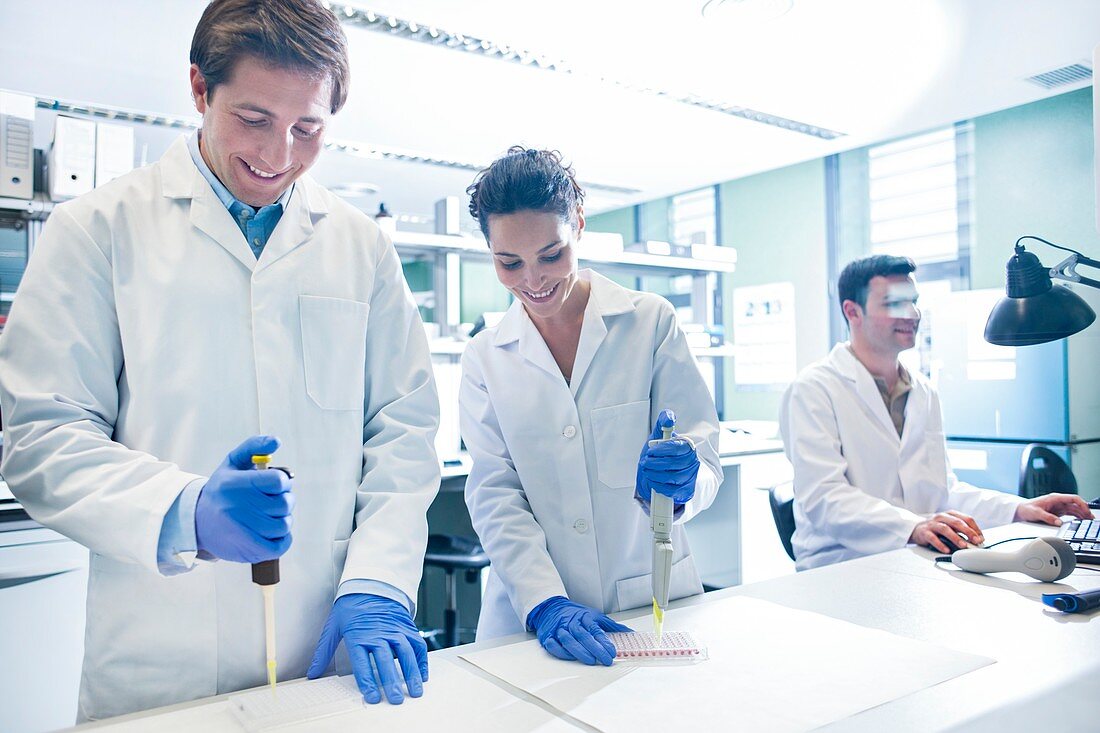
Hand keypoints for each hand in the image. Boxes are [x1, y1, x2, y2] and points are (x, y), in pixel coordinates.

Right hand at [194, 435, 293, 562]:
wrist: (197, 523)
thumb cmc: (222, 491)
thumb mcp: (233, 462)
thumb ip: (254, 446)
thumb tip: (276, 441)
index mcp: (237, 484)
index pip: (279, 480)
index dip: (282, 482)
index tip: (274, 484)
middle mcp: (239, 507)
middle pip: (285, 503)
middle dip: (283, 501)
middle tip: (270, 501)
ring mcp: (244, 530)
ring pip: (284, 524)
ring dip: (281, 520)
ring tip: (266, 516)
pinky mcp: (249, 550)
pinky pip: (281, 546)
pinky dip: (282, 539)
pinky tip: (271, 531)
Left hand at [308, 594, 427, 704]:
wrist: (370, 584)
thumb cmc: (352, 605)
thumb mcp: (333, 626)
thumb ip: (324, 651)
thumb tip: (313, 672)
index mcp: (359, 635)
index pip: (363, 663)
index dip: (368, 682)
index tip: (372, 697)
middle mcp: (379, 633)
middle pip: (386, 661)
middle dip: (392, 682)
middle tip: (396, 699)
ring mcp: (395, 630)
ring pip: (406, 653)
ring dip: (412, 673)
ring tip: (415, 691)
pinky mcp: (407, 627)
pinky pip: (417, 645)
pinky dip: (421, 660)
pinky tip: (422, 675)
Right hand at [526, 596, 631, 665]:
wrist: (551, 607)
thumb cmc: (576, 614)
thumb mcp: (595, 616)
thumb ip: (612, 626)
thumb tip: (630, 634)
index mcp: (584, 617)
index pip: (595, 630)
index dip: (604, 642)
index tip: (612, 652)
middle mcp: (571, 623)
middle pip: (583, 636)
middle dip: (595, 649)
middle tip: (605, 660)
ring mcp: (559, 629)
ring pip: (569, 640)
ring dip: (580, 652)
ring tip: (591, 661)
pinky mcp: (548, 636)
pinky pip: (553, 645)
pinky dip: (561, 652)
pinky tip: (571, 657)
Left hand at [635, 409, 699, 504]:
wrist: (660, 472)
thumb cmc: (661, 452)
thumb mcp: (659, 435)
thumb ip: (663, 422)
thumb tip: (669, 418)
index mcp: (688, 447)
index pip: (678, 448)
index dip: (662, 450)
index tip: (650, 451)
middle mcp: (693, 462)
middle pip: (674, 464)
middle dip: (655, 463)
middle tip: (645, 461)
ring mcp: (690, 477)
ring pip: (672, 478)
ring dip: (655, 474)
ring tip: (647, 470)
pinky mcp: (685, 491)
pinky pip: (672, 491)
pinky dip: (658, 486)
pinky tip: (652, 480)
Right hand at [910, 511, 983, 552]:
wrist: (917, 528)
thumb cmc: (937, 528)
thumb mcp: (950, 525)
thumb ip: (961, 531)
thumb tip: (976, 541)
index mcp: (950, 514)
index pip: (966, 519)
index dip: (975, 528)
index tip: (981, 538)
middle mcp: (942, 517)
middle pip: (957, 522)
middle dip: (968, 532)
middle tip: (976, 541)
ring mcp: (932, 524)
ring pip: (945, 529)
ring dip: (955, 538)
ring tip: (963, 546)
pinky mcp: (924, 532)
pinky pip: (933, 538)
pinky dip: (940, 544)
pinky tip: (946, 550)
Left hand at [1014, 493, 1092, 524]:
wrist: (1020, 510)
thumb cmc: (1026, 509)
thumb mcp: (1036, 513)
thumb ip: (1048, 517)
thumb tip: (1059, 522)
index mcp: (1054, 498)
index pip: (1073, 498)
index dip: (1082, 504)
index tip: (1087, 511)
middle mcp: (1058, 501)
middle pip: (1076, 504)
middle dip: (1085, 511)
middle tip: (1091, 519)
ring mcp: (1059, 507)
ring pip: (1074, 509)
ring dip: (1082, 514)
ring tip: (1089, 521)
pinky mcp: (1058, 512)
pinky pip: (1070, 514)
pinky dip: (1077, 517)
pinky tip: (1081, 521)